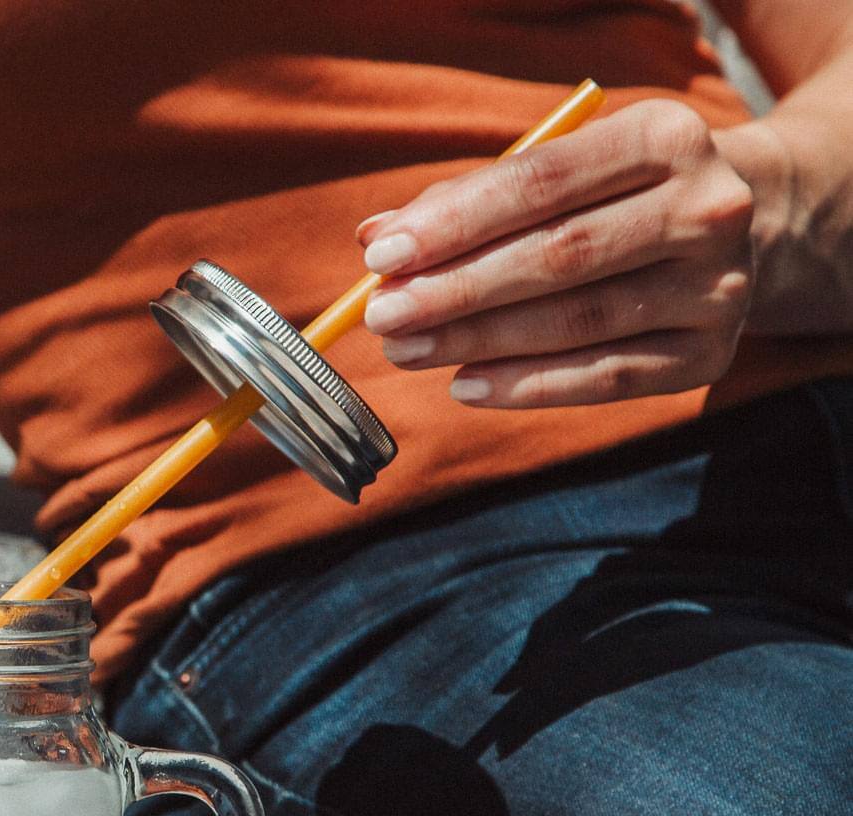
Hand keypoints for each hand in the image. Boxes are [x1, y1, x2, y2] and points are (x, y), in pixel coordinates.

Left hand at [358, 100, 756, 407]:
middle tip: (383, 316)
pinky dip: (527, 386)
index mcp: (667, 136)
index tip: (383, 257)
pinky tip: (464, 386)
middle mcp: (706, 209)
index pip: (543, 181)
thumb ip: (466, 200)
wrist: (734, 234)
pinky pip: (605, 378)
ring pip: (578, 321)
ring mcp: (717, 287)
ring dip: (478, 341)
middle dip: (457, 289)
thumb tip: (375, 238)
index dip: (455, 222)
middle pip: (560, 255)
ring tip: (408, 350)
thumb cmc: (608, 198)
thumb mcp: (555, 176)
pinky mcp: (709, 355)